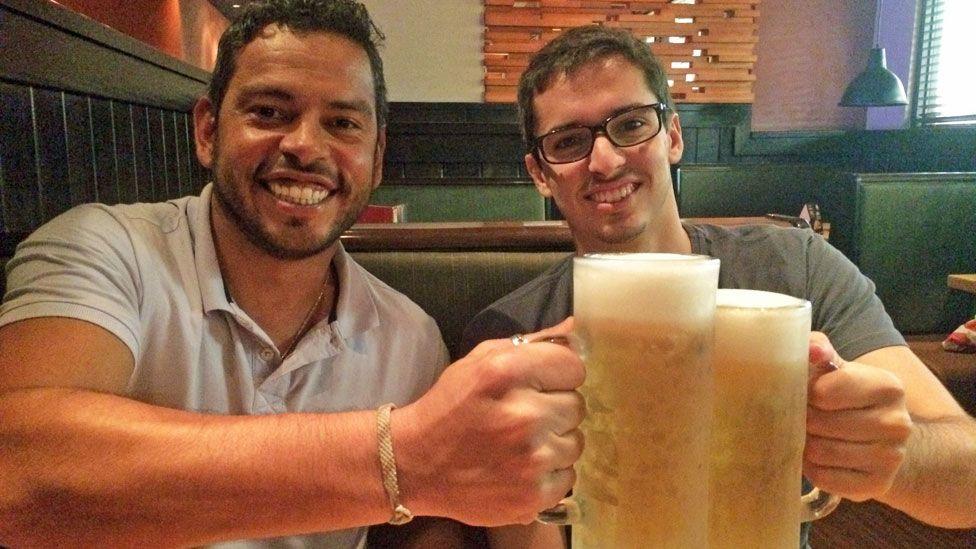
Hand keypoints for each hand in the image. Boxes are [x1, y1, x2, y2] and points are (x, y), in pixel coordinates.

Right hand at [395, 318, 584, 525]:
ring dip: (553, 443)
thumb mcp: (479, 362)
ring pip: (575, 442)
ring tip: (520, 445)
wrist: (415, 464)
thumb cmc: (450, 407)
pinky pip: (568, 477)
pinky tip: (519, 469)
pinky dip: (548, 475)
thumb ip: (529, 344)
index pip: (573, 366)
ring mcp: (531, 459)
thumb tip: (573, 330)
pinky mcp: (534, 495)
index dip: (557, 375)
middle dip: (553, 410)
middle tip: (522, 418)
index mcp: (508, 372)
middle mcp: (524, 414)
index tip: (538, 386)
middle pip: (576, 405)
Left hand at [804, 332, 912, 500]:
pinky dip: (812, 468)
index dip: (805, 393)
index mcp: (888, 386)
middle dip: (802, 420)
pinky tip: (817, 457)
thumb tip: (813, 349)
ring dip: (804, 444)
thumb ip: (819, 349)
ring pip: (820, 452)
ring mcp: (891, 457)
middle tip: (801, 417)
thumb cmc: (850, 396)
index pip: (823, 391)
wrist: (886, 439)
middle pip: (819, 423)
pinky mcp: (877, 484)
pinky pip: (825, 477)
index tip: (806, 393)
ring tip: (808, 435)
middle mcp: (897, 422)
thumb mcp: (838, 368)